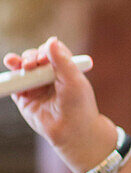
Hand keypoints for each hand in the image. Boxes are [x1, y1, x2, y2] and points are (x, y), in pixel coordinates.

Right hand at [3, 36, 114, 172]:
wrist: (71, 131)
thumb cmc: (78, 105)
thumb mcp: (73, 80)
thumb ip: (62, 61)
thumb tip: (51, 41)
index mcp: (65, 67)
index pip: (52, 51)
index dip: (46, 51)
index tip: (44, 58)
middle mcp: (49, 75)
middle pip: (35, 57)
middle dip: (30, 57)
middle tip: (31, 65)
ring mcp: (36, 85)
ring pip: (23, 68)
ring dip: (18, 62)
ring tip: (15, 62)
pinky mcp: (24, 97)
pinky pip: (14, 85)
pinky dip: (10, 77)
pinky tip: (10, 69)